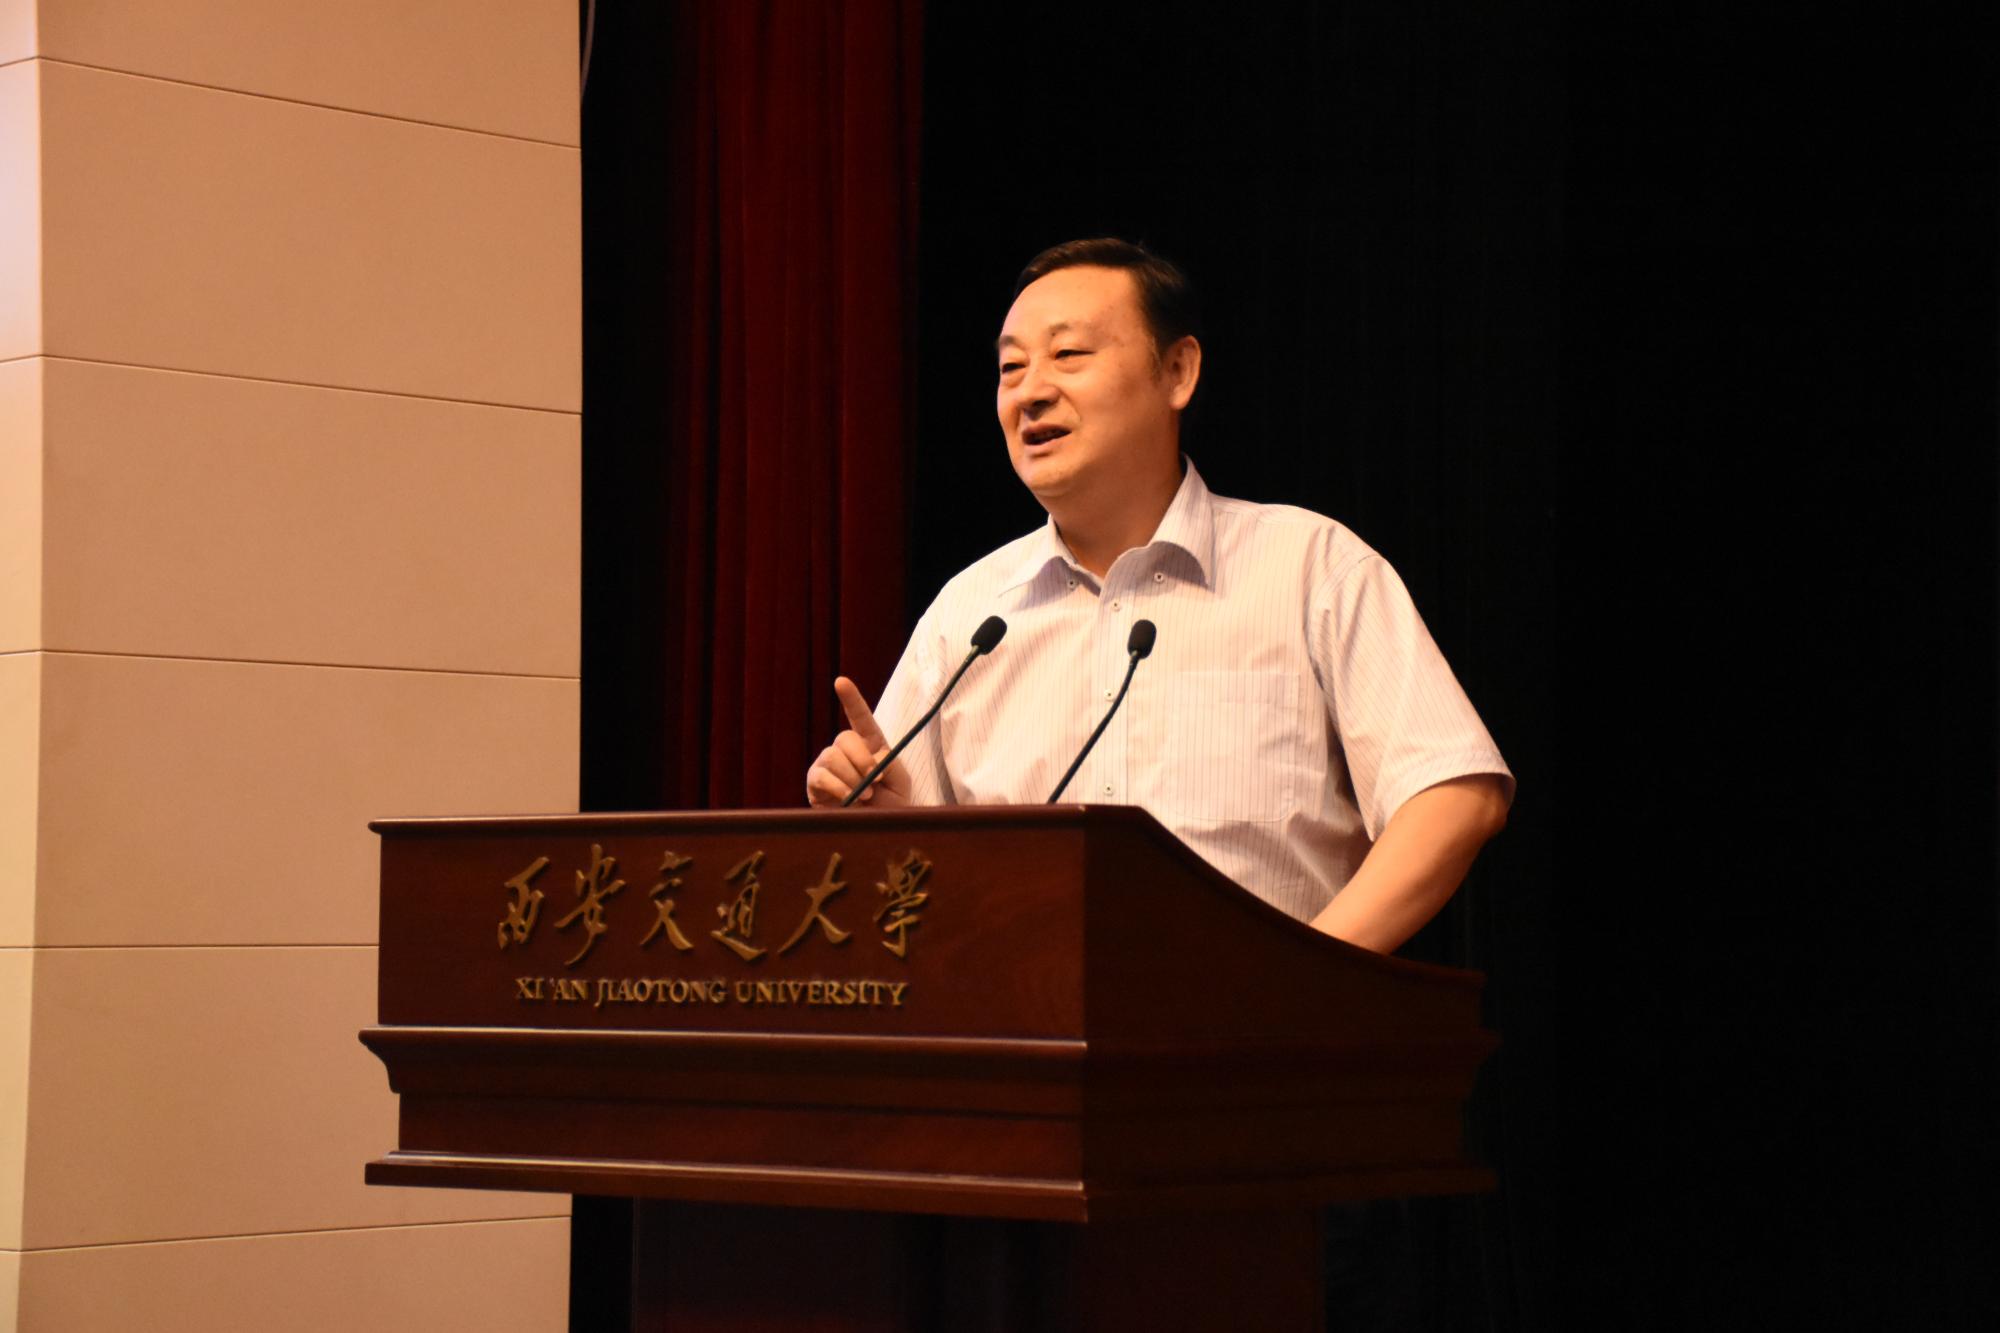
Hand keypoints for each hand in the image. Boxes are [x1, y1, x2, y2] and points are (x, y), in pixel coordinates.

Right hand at [805, 677, 911, 807]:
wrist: (878, 830)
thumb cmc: (891, 804)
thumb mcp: (900, 781)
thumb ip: (889, 763)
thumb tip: (871, 758)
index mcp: (869, 744)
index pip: (859, 717)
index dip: (851, 699)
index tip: (841, 681)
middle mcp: (845, 751)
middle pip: (845, 738)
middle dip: (862, 760)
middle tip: (874, 782)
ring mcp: (827, 765)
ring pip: (832, 756)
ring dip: (851, 778)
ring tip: (864, 797)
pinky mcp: (815, 783)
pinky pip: (821, 776)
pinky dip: (838, 787)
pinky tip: (848, 799)